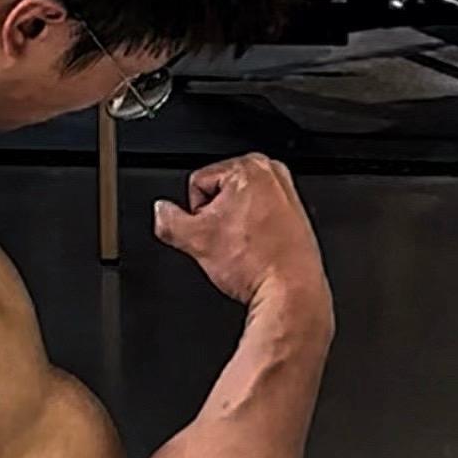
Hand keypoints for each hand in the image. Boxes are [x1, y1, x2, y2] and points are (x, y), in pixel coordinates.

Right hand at [154, 156, 330, 322]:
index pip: (197, 183)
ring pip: (239, 205)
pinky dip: (255, 231)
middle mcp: (272, 173)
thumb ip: (167, 220)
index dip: (197, 212)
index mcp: (248, 167)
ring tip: (244, 247)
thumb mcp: (194, 240)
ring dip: (235, 225)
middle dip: (217, 217)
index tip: (213, 232)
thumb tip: (161, 211)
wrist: (290, 290)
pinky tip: (257, 249)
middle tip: (227, 241)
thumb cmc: (255, 263)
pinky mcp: (296, 213)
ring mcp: (287, 192)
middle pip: (219, 191)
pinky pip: (260, 217)